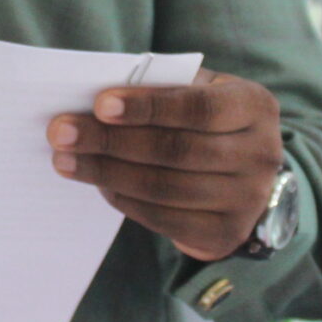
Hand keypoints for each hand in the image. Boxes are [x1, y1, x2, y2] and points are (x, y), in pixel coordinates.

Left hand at [47, 69, 284, 262]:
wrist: (244, 177)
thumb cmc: (207, 121)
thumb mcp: (200, 92)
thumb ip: (163, 88)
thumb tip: (97, 101)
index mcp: (255, 106)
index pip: (199, 107)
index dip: (148, 107)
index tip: (99, 104)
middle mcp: (260, 154)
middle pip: (176, 150)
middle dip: (111, 140)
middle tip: (61, 132)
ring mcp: (246, 199)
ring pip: (165, 187)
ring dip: (107, 173)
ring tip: (65, 160)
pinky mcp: (224, 233)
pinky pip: (164, 218)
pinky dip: (124, 199)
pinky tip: (97, 183)